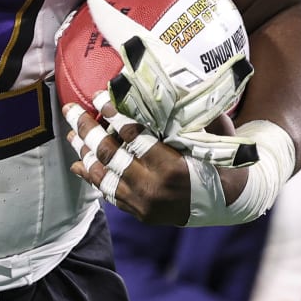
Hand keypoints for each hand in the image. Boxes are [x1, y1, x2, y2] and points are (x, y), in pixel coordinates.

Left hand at [63, 102, 246, 224]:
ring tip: (72, 133)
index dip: (114, 115)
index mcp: (172, 167)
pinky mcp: (139, 213)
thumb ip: (192, 116)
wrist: (229, 204)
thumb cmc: (222, 162)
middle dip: (88, 129)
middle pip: (111, 154)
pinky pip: (109, 193)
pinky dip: (92, 177)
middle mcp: (153, 188)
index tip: (99, 97)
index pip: (134, 137)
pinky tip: (78, 163)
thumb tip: (171, 87)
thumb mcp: (215, 136)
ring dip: (84, 152)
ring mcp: (143, 204)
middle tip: (72, 109)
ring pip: (104, 175)